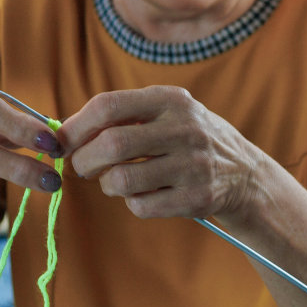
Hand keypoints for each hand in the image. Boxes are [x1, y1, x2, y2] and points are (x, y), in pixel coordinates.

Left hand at [58, 86, 269, 220]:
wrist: (244, 174)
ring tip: (115, 181)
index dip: (76, 126)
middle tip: (81, 167)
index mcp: (172, 100)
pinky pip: (141, 206)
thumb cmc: (188, 140)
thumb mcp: (167, 112)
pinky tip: (144, 195)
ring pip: (122, 180)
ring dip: (107, 185)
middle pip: (112, 145)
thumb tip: (62, 132)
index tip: (63, 141)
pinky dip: (133, 203)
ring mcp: (194, 166)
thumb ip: (122, 115)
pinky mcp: (197, 198)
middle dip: (84, 160)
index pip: (108, 106)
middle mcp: (185, 129)